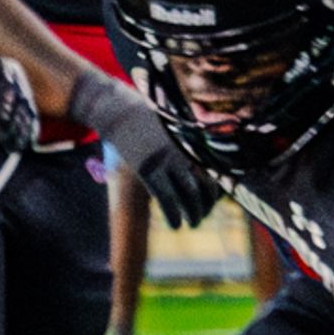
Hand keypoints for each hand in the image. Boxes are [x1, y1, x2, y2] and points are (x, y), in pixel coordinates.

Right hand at [71, 69, 221, 226]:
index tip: (214, 201)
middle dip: (206, 205)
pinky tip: (175, 225)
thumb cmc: (144, 118)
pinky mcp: (148, 169)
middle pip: (206, 185)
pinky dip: (173, 215)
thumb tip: (206, 167)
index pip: (216, 170)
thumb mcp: (173, 126)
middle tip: (202, 215)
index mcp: (194, 138)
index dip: (218, 190)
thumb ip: (190, 143)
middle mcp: (186, 149)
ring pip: (190, 195)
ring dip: (194, 214)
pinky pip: (167, 199)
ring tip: (192, 223)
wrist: (116, 109)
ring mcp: (168, 159)